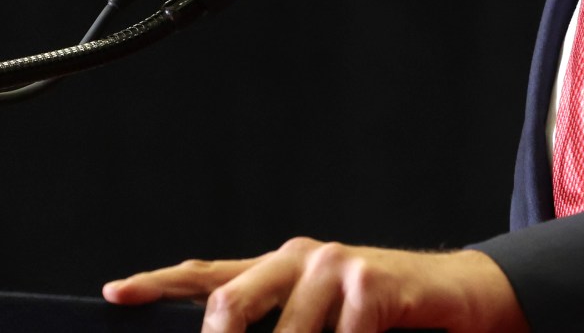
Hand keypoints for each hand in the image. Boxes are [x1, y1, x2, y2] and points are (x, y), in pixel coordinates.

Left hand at [102, 236, 527, 332]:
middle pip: (228, 303)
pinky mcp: (368, 284)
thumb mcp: (328, 325)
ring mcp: (334, 268)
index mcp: (284, 268)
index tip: (116, 293)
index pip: (210, 274)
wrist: (466, 300)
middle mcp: (302, 258)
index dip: (160, 282)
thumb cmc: (394, 320)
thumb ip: (282, 327)